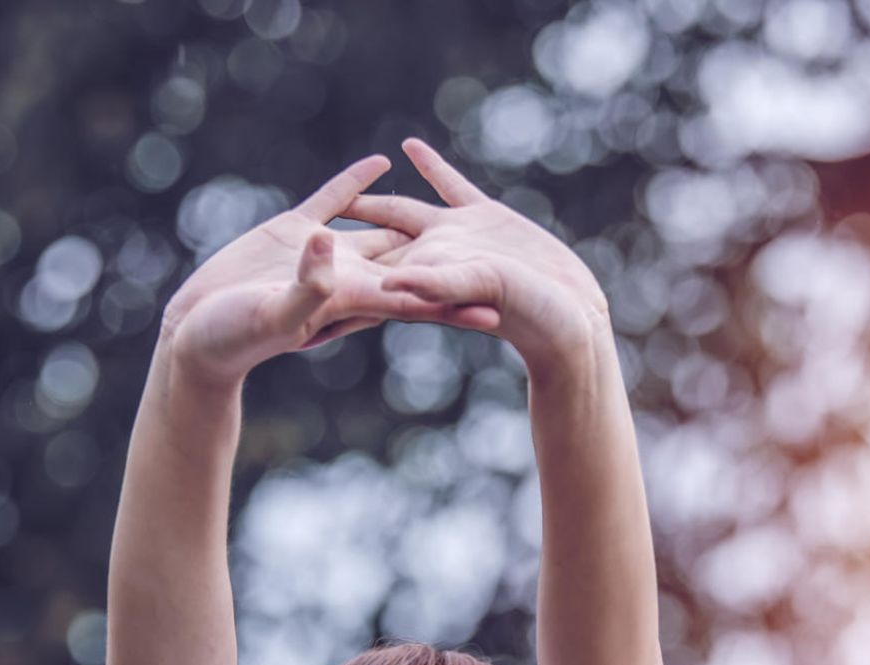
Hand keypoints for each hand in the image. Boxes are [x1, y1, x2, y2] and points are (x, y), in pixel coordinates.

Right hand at [160, 153, 502, 385]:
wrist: (197, 334)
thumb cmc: (233, 337)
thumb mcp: (272, 314)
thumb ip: (305, 285)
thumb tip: (329, 245)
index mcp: (350, 300)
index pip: (415, 298)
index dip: (455, 298)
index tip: (497, 300)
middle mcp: (346, 278)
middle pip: (413, 268)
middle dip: (454, 265)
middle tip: (499, 257)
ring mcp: (323, 254)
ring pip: (381, 231)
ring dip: (416, 221)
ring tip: (455, 208)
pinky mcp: (293, 232)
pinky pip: (335, 200)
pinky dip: (357, 182)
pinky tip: (382, 160)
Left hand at [339, 137, 611, 373]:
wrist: (568, 308)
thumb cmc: (524, 313)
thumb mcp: (473, 294)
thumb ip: (431, 285)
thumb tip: (387, 280)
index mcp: (421, 275)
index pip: (369, 263)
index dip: (337, 257)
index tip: (302, 250)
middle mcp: (433, 255)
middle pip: (380, 236)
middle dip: (350, 226)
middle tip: (313, 213)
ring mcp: (458, 235)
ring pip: (409, 211)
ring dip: (381, 196)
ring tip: (353, 178)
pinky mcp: (485, 217)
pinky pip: (449, 187)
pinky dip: (430, 167)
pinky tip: (410, 146)